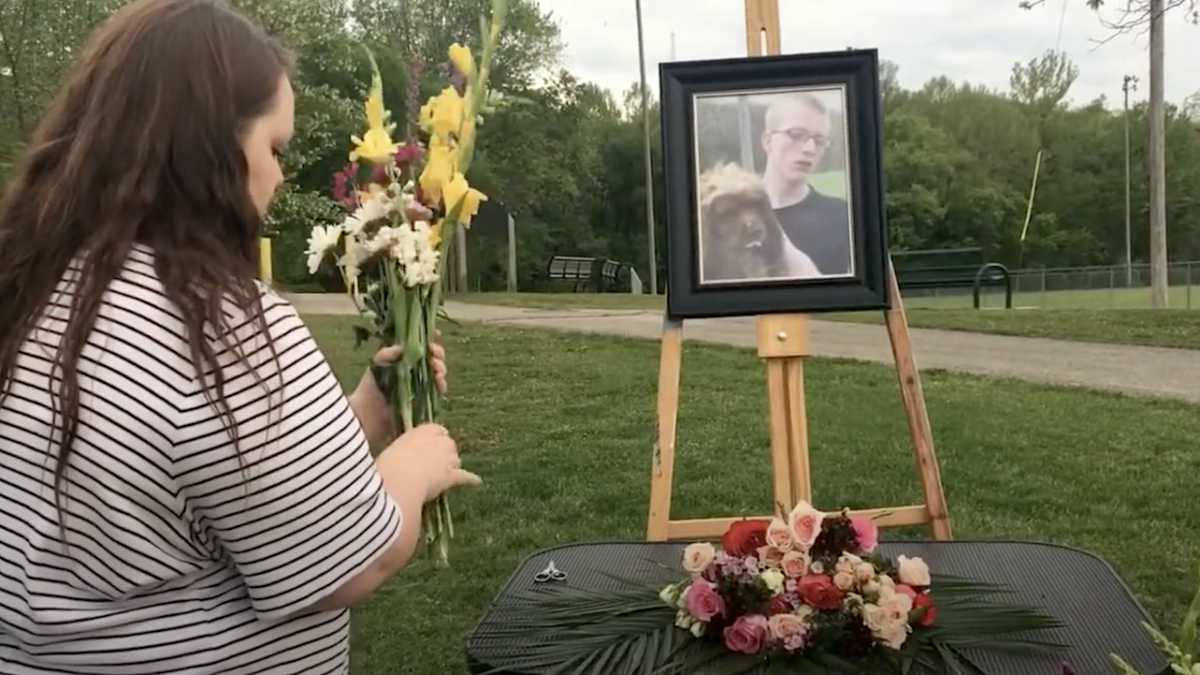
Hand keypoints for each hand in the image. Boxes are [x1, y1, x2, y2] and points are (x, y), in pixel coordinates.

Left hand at [350, 333, 447, 449]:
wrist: (369, 414)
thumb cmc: (370, 387)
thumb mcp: (377, 364)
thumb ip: (388, 353)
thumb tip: (404, 347)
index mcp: (405, 359)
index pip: (422, 346)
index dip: (431, 339)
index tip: (436, 334)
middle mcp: (416, 370)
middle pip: (434, 358)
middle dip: (438, 353)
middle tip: (434, 354)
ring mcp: (422, 385)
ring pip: (439, 372)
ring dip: (441, 367)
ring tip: (436, 368)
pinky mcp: (426, 399)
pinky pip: (439, 390)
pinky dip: (442, 383)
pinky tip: (439, 380)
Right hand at [379, 423, 480, 502]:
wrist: (398, 479)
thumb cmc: (388, 464)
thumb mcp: (393, 450)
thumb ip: (404, 451)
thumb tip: (401, 459)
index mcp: (423, 430)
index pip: (436, 430)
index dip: (435, 440)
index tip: (429, 447)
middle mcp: (440, 441)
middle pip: (449, 445)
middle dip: (445, 453)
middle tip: (434, 464)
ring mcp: (448, 458)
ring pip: (455, 460)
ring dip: (451, 466)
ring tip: (443, 475)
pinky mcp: (451, 476)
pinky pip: (464, 476)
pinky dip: (470, 479)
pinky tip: (477, 482)